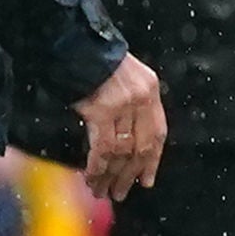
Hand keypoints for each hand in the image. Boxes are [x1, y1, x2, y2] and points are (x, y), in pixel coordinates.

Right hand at [74, 53, 167, 199]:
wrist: (75, 41)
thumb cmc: (94, 60)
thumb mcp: (124, 76)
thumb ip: (131, 103)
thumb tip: (127, 139)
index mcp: (150, 89)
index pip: (159, 133)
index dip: (153, 162)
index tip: (146, 181)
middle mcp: (141, 97)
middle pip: (141, 148)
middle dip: (129, 176)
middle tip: (120, 194)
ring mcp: (122, 104)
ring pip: (121, 153)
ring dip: (110, 177)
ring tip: (102, 192)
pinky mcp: (101, 110)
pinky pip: (102, 148)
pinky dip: (97, 167)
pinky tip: (91, 178)